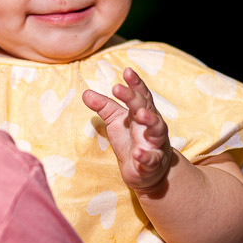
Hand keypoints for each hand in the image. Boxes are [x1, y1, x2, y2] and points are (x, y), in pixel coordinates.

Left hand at [82, 68, 172, 192]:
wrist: (148, 171)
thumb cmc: (131, 140)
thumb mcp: (116, 121)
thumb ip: (104, 107)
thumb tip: (85, 92)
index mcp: (143, 112)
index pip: (141, 95)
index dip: (135, 83)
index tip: (126, 71)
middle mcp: (152, 125)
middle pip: (146, 108)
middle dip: (134, 98)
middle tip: (118, 89)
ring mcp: (155, 143)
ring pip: (157, 130)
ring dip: (150, 121)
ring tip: (140, 115)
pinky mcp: (153, 162)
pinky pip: (151, 159)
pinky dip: (145, 156)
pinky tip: (137, 153)